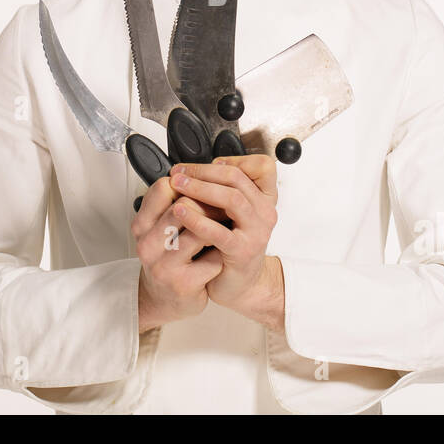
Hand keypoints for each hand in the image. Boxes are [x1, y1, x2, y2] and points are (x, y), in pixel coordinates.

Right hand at [130, 174, 225, 332]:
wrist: (163, 300)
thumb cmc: (167, 260)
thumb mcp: (159, 229)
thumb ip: (172, 204)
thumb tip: (202, 176)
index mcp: (141, 225)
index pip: (163, 188)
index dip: (190, 183)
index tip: (207, 185)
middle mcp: (147, 244)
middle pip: (184, 206)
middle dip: (211, 203)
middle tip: (228, 203)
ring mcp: (164, 266)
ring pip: (200, 232)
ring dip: (220, 227)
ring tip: (229, 225)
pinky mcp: (183, 284)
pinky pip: (212, 260)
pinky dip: (222, 255)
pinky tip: (222, 255)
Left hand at [166, 155, 280, 324]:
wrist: (239, 284)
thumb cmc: (231, 246)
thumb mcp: (232, 213)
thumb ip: (223, 191)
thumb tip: (193, 170)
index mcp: (264, 199)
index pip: (261, 166)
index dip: (234, 159)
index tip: (207, 163)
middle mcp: (265, 212)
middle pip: (237, 177)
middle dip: (204, 171)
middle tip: (179, 172)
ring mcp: (257, 232)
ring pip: (232, 198)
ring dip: (200, 189)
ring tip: (178, 186)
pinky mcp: (243, 251)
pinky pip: (220, 232)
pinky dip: (198, 220)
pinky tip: (180, 213)